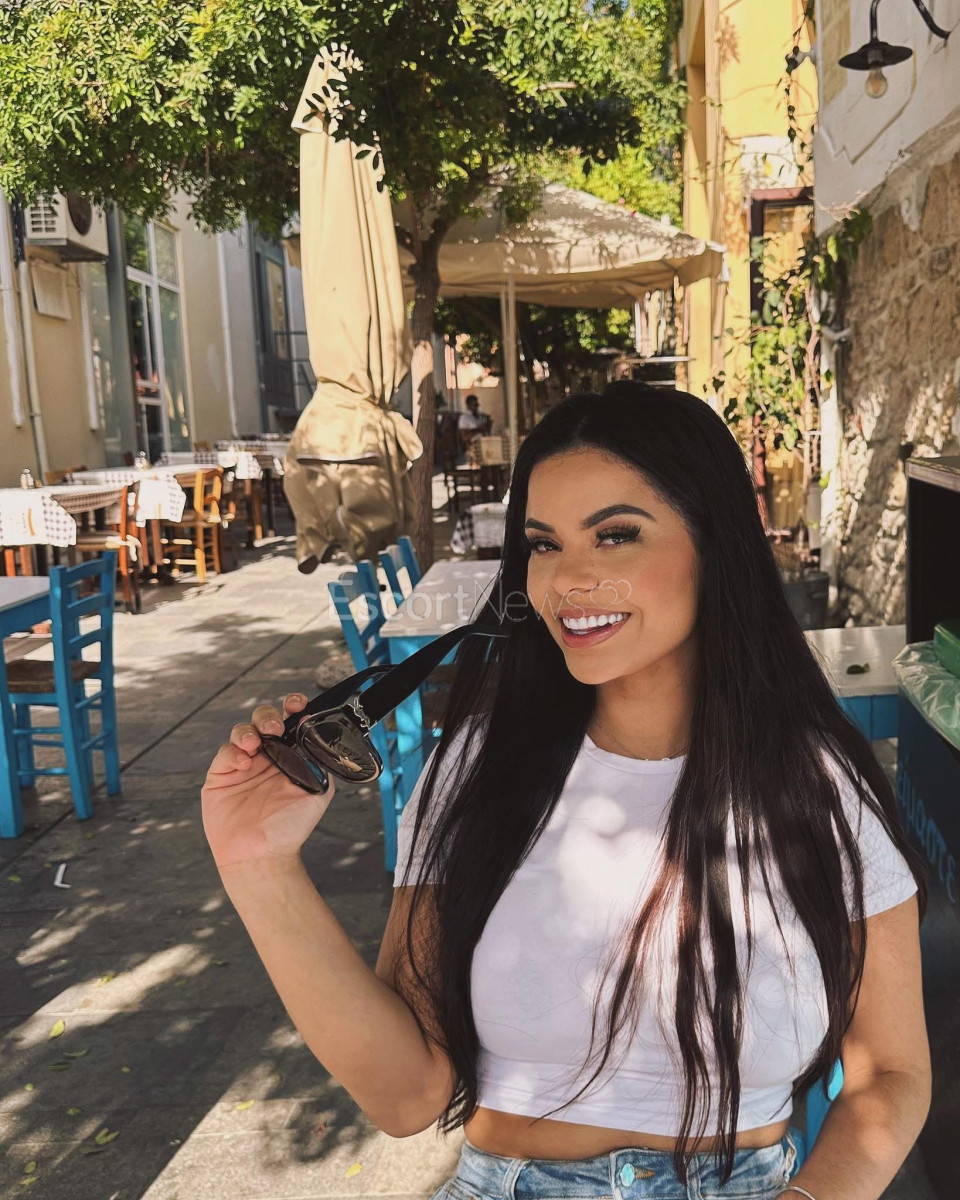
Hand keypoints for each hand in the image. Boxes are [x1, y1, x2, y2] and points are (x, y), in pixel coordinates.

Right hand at [201, 695, 336, 869]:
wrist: (263, 855)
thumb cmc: (290, 827)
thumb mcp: (318, 790)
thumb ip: (320, 760)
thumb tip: (318, 733)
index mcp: (290, 755)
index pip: (290, 721)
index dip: (292, 707)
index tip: (297, 704)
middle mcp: (266, 756)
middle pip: (263, 719)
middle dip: (268, 715)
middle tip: (274, 727)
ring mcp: (243, 764)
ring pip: (242, 731)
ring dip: (249, 731)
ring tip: (256, 744)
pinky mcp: (221, 775)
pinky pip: (225, 753)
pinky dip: (234, 752)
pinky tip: (244, 763)